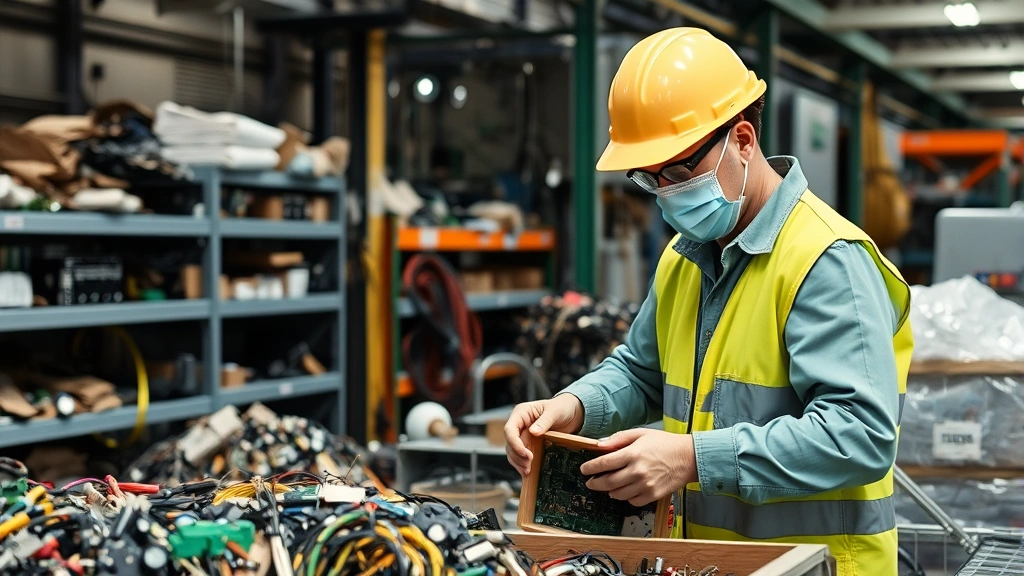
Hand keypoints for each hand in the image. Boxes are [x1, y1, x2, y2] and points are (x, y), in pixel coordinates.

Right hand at [505, 395, 584, 476]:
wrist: (570, 413)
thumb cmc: (561, 407)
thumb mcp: (555, 412)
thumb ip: (544, 421)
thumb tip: (533, 432)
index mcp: (521, 413)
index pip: (510, 429)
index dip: (514, 443)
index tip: (526, 454)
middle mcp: (519, 424)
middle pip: (510, 443)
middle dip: (517, 456)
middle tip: (529, 465)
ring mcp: (522, 435)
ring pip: (512, 451)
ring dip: (518, 462)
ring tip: (528, 471)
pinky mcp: (528, 444)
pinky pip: (520, 456)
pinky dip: (523, 464)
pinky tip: (528, 471)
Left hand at [581, 429, 696, 506]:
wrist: (689, 457)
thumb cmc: (664, 443)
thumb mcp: (641, 433)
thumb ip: (619, 438)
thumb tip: (599, 445)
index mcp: (633, 454)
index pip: (604, 463)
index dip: (590, 468)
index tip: (583, 470)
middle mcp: (637, 471)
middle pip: (608, 482)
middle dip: (595, 483)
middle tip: (590, 482)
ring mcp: (645, 485)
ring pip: (618, 494)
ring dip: (609, 491)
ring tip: (608, 486)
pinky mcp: (653, 495)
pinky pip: (632, 501)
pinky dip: (626, 497)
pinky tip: (626, 490)